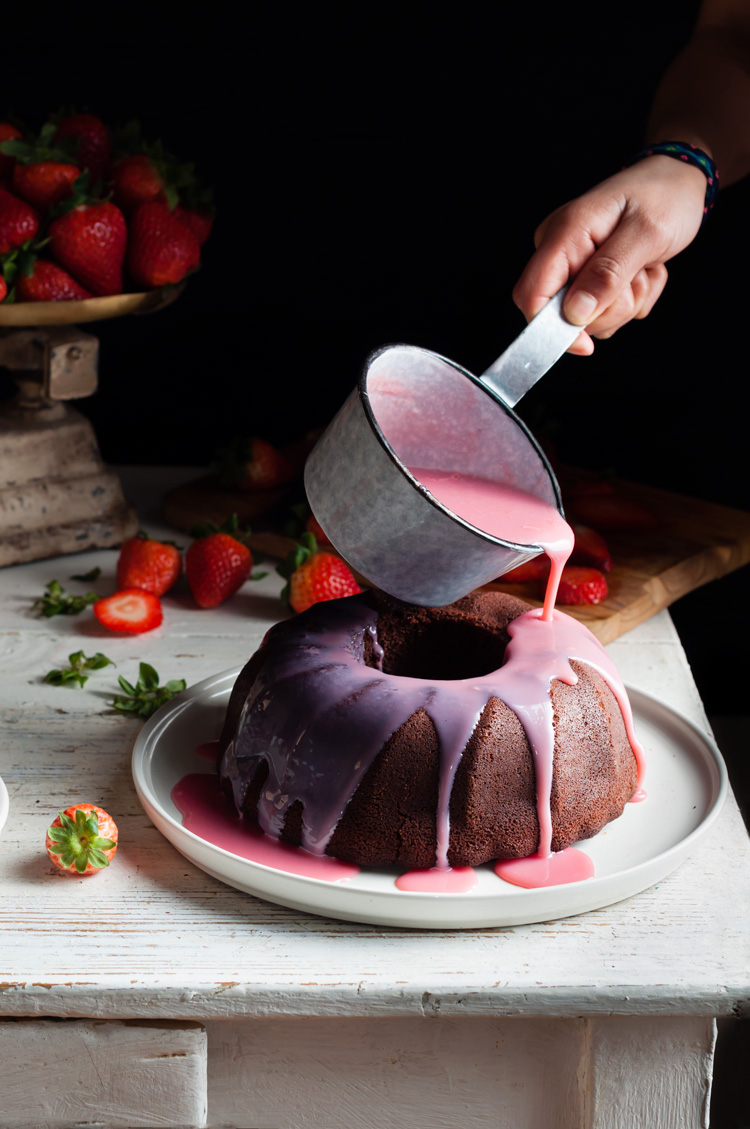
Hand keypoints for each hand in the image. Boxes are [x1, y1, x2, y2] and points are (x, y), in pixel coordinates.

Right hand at [512, 155, 707, 353]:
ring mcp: (573, 266)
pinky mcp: (588, 278)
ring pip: (588, 319)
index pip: (531, 295)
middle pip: (563, 314)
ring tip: (642, 267)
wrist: (678, 182)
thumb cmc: (663, 197)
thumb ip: (609, 273)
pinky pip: (605, 312)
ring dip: (625, 303)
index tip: (585, 344)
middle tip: (638, 275)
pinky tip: (641, 270)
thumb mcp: (646, 233)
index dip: (551, 329)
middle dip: (608, 309)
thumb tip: (574, 312)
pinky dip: (630, 299)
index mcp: (564, 233)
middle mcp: (560, 251)